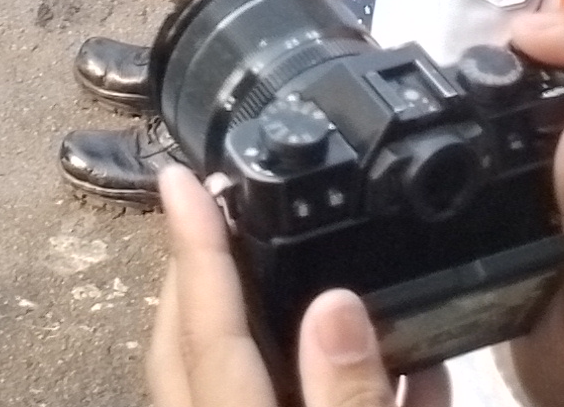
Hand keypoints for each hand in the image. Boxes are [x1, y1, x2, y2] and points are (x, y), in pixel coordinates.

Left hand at [151, 167, 439, 406]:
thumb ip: (352, 400)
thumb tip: (336, 305)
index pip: (211, 336)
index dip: (197, 249)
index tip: (180, 179)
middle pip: (193, 351)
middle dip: (196, 276)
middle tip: (214, 204)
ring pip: (226, 385)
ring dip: (244, 326)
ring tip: (270, 262)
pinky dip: (312, 383)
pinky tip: (383, 364)